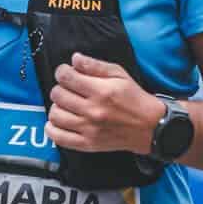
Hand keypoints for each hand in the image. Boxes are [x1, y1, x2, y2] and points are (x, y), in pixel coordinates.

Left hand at [46, 53, 164, 155]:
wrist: (149, 127)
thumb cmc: (134, 99)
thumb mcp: (119, 74)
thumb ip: (95, 65)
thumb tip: (74, 59)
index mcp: (101, 91)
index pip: (66, 77)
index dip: (62, 72)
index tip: (65, 72)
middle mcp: (93, 111)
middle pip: (58, 95)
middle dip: (60, 88)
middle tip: (68, 89)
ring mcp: (89, 129)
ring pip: (55, 115)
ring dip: (57, 106)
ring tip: (65, 105)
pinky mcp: (88, 144)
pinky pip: (59, 137)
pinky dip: (52, 128)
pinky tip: (58, 121)